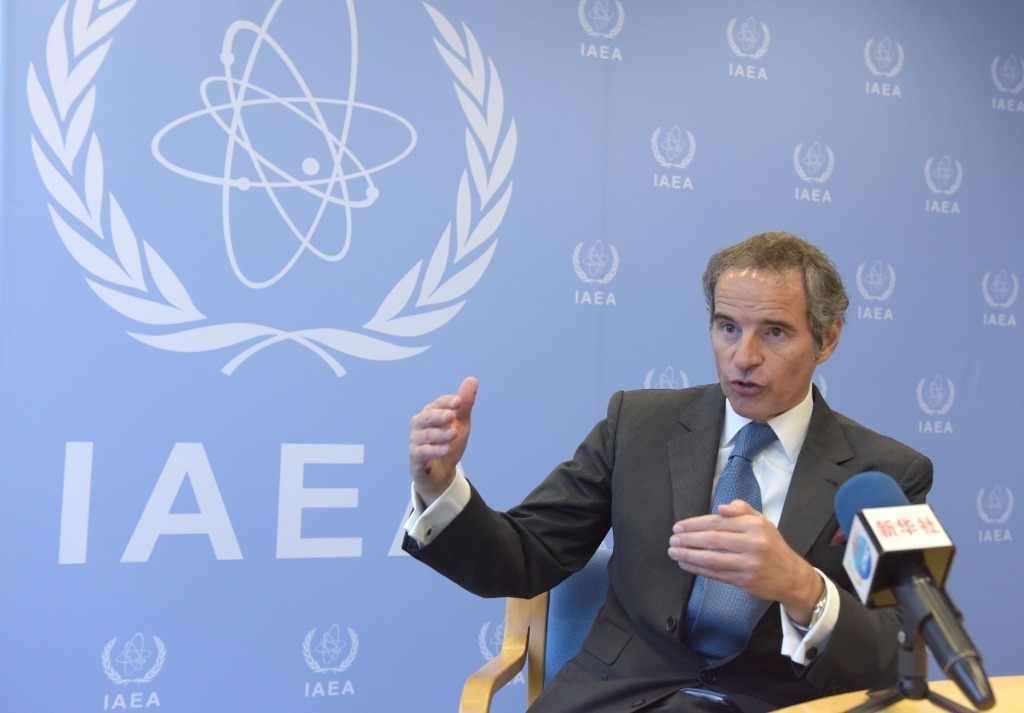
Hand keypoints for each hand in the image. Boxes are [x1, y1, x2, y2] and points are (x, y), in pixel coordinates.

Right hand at [408, 376, 477, 505]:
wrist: (441, 472)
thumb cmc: (448, 442)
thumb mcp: (461, 423)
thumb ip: (465, 404)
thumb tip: (472, 379)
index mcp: (430, 413)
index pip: (438, 404)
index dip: (447, 402)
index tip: (459, 402)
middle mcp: (419, 425)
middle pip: (427, 417)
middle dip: (439, 416)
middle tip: (452, 416)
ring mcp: (416, 441)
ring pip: (425, 435)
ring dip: (439, 434)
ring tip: (453, 434)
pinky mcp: (415, 458)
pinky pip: (422, 453)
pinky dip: (433, 450)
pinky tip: (446, 449)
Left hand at [667, 500, 821, 619]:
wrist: (792, 576)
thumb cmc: (772, 546)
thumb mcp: (762, 521)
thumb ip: (742, 510)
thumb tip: (720, 507)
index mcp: (755, 526)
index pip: (717, 522)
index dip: (694, 524)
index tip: (679, 526)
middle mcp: (752, 544)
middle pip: (712, 540)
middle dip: (688, 539)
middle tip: (673, 539)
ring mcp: (748, 564)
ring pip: (711, 559)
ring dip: (688, 556)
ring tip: (674, 552)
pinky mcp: (744, 581)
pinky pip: (716, 574)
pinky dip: (698, 570)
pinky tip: (686, 564)